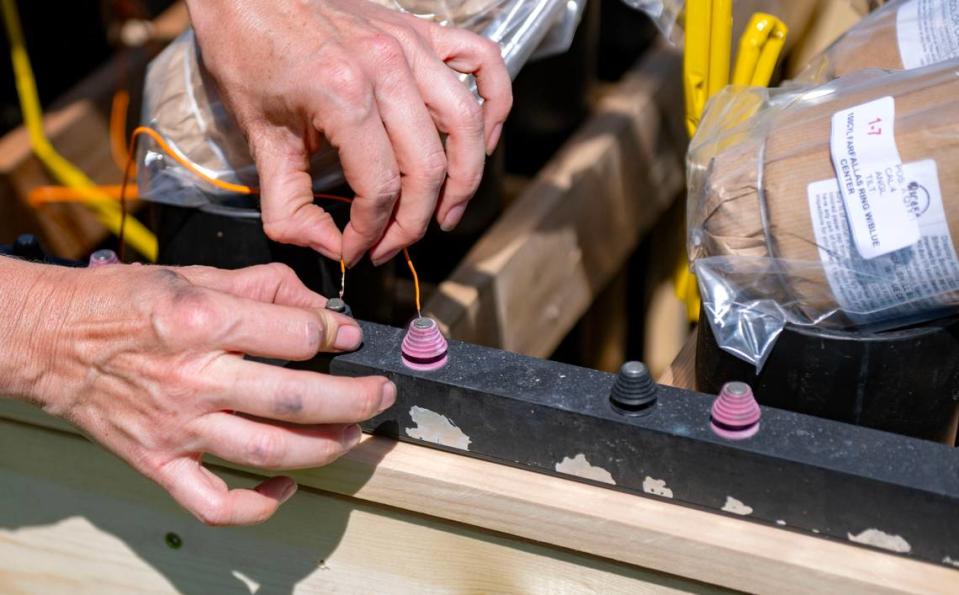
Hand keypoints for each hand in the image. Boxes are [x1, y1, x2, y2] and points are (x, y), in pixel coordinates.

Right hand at [10, 261, 393, 525]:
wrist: (49, 340)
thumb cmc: (120, 303)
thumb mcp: (193, 273)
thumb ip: (262, 286)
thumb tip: (318, 303)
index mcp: (201, 322)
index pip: (297, 335)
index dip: (337, 333)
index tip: (350, 335)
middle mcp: (192, 379)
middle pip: (296, 399)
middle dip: (355, 398)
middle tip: (381, 393)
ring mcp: (176, 428)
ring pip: (269, 450)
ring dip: (326, 446)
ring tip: (354, 433)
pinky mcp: (159, 462)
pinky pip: (214, 503)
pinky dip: (258, 507)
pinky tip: (288, 487)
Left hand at [188, 0, 512, 264]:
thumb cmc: (248, 54)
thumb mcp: (258, 137)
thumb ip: (288, 204)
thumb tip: (327, 248)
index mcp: (344, 94)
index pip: (380, 187)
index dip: (371, 231)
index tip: (356, 249)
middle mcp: (387, 68)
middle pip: (427, 167)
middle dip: (413, 222)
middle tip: (393, 244)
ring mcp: (411, 45)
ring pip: (466, 125)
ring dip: (465, 179)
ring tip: (447, 213)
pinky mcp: (421, 31)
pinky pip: (484, 62)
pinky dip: (495, 103)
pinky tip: (482, 140)